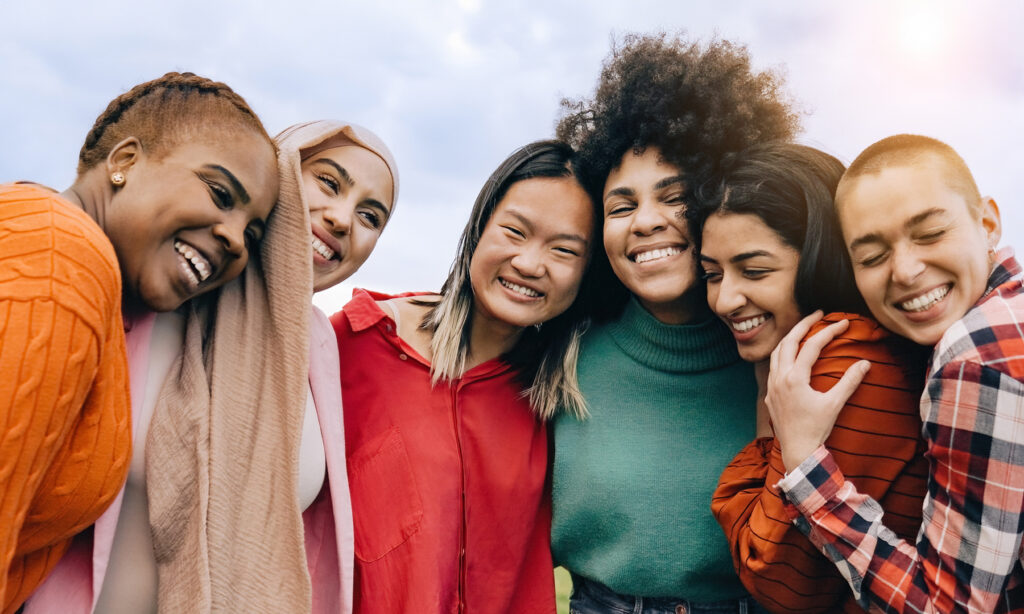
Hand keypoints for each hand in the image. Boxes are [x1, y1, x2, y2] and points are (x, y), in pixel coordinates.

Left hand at [766, 311, 870, 471]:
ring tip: (804, 329)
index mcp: (794, 378)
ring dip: (790, 338)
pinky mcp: (769, 395)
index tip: (844, 323)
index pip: (812, 346)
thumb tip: (866, 363)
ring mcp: (772, 386)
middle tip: (818, 314)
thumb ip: (850, 382)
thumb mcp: (835, 404)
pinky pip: (772, 367)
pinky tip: (790, 356)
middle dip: (803, 324)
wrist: (797, 451)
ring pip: (776, 353)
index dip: (829, 331)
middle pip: (788, 341)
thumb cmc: (816, 429)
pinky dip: (782, 355)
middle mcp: (779, 378)